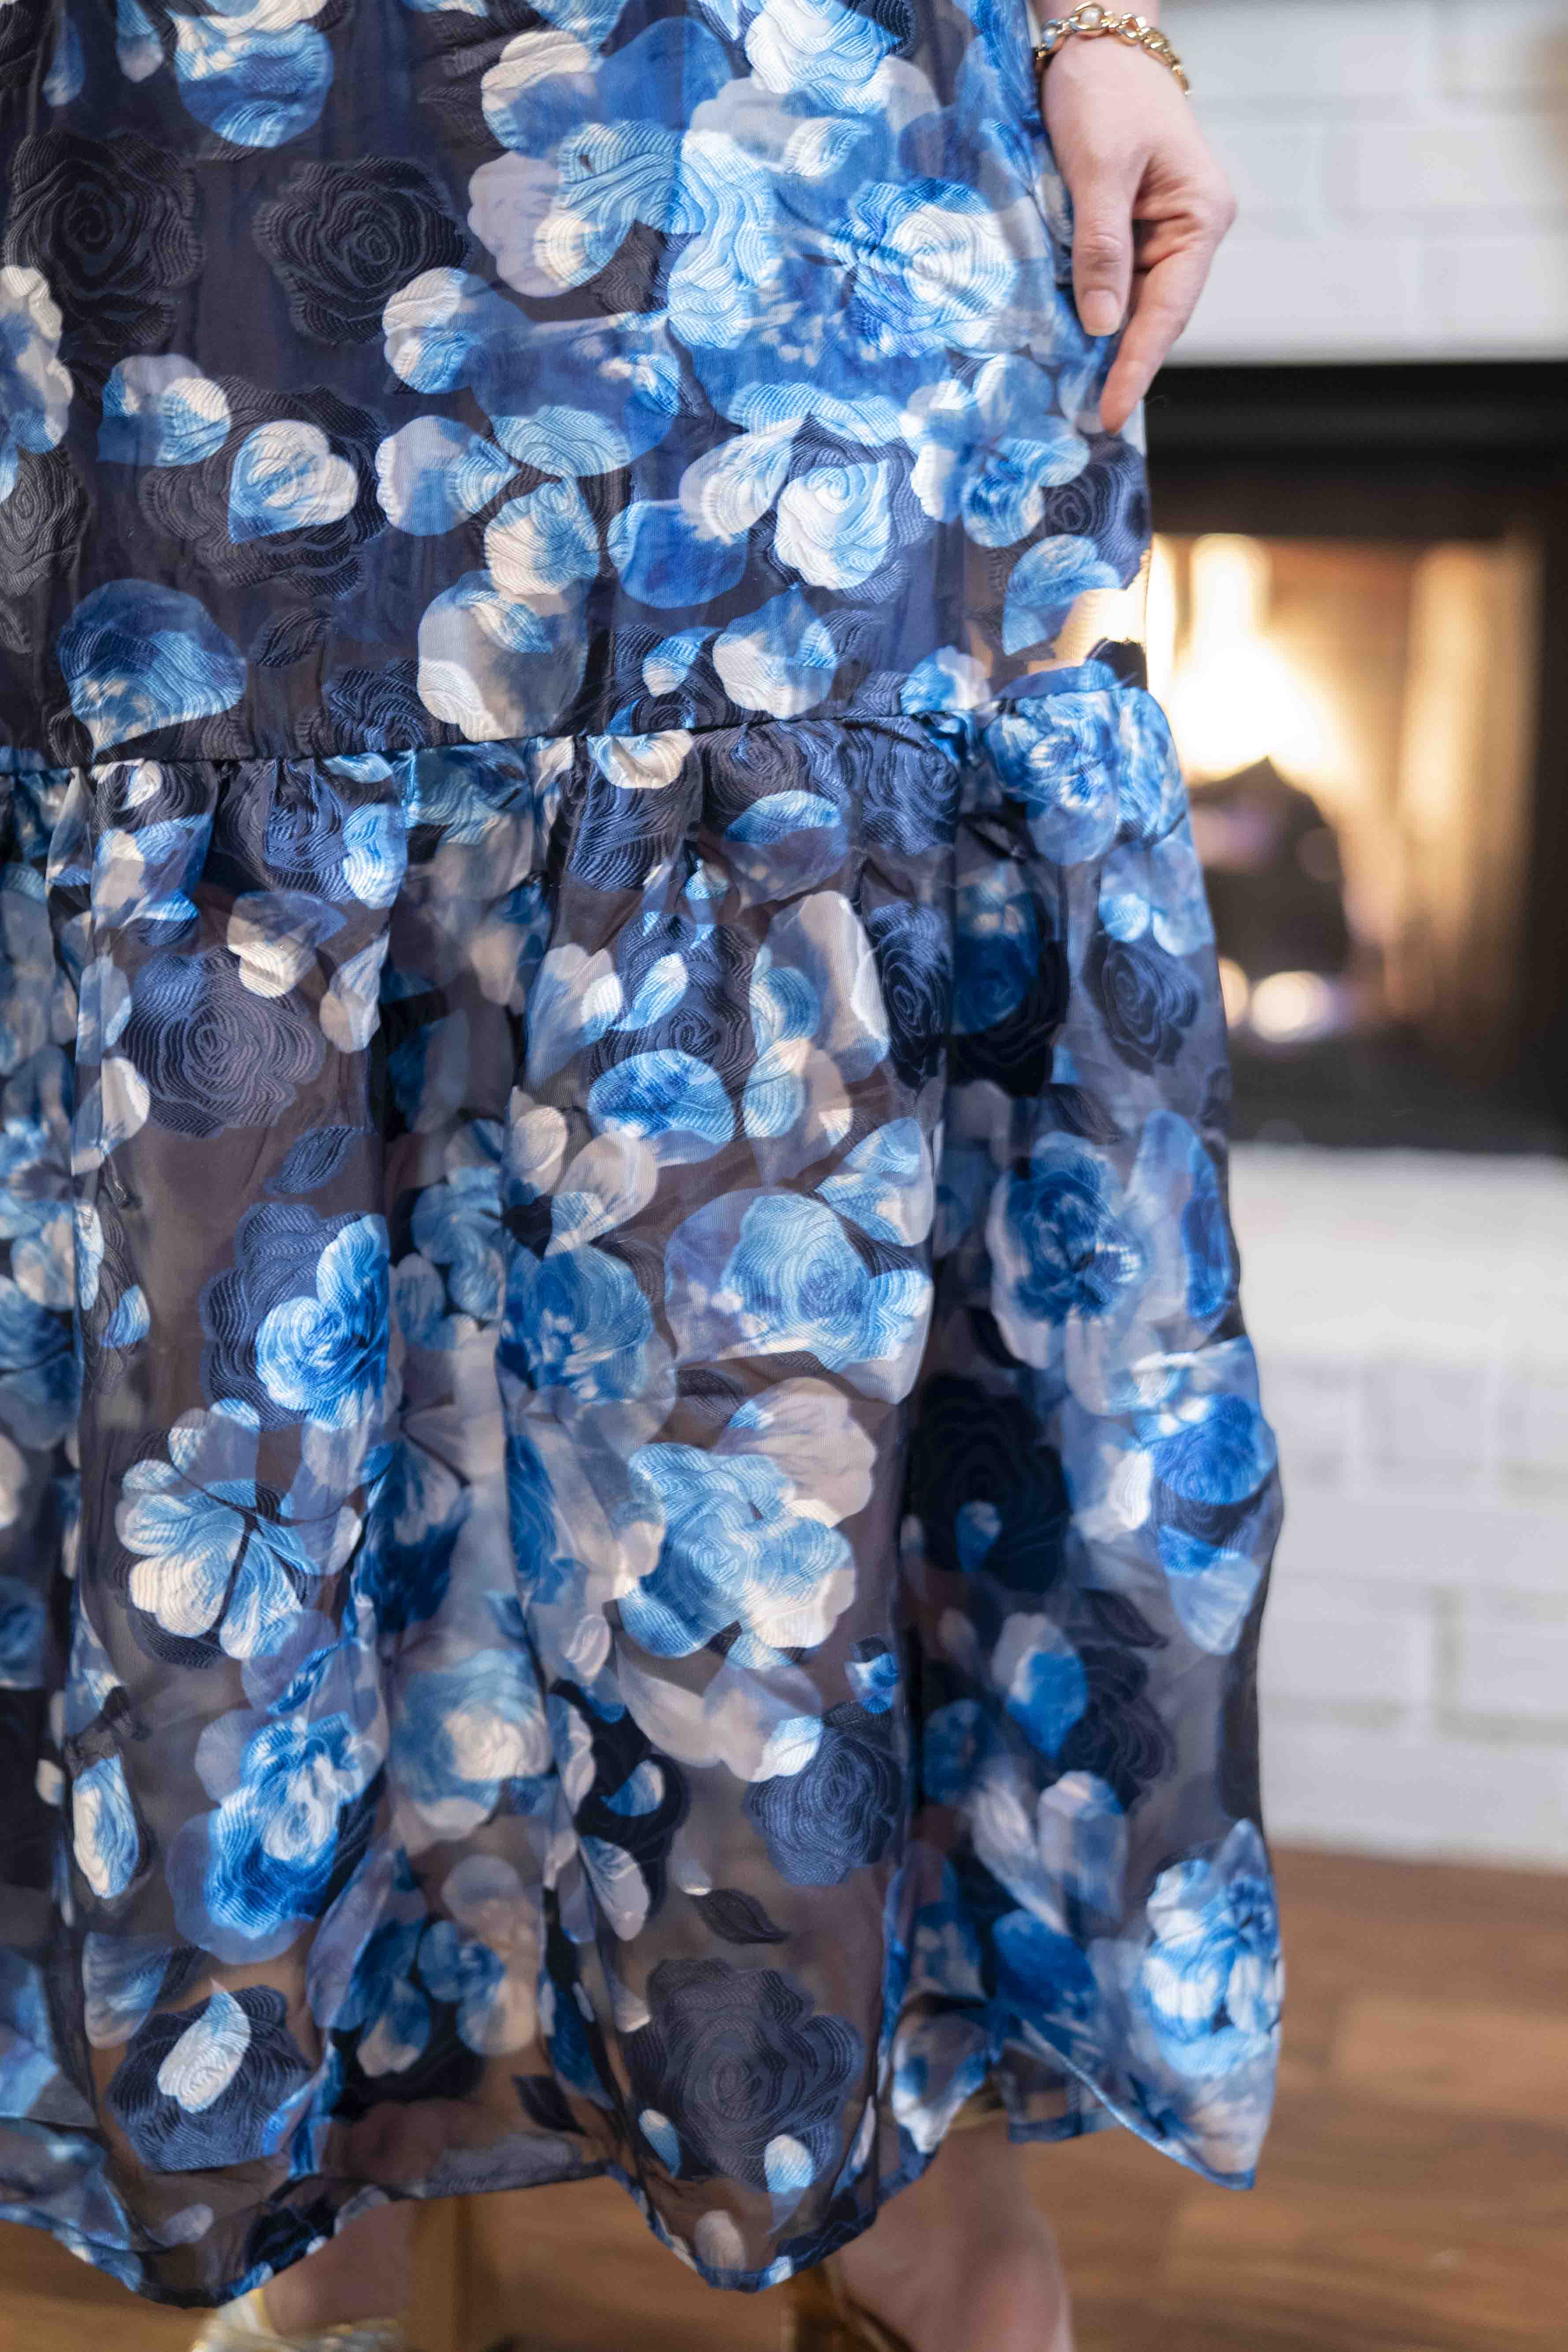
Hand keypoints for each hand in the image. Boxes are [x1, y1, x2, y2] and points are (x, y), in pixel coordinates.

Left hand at [1042, 32, 1236, 433]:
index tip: (1110, 412)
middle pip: (1155, 315)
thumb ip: (1101, 246)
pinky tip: (1065, 344)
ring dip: (1102, 345)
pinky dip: (1089, 312)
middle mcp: (1188, 231)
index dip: (1138, 365)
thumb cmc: (1106, 91)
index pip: (1169, 310)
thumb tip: (1102, 324)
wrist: (1096, 40)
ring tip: (1071, 396)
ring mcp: (1158, 232)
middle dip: (1122, 365)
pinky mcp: (1128, 228)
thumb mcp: (1100, 166)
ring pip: (1131, 304)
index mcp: (1200, 217)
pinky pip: (1111, 282)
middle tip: (1084, 419)